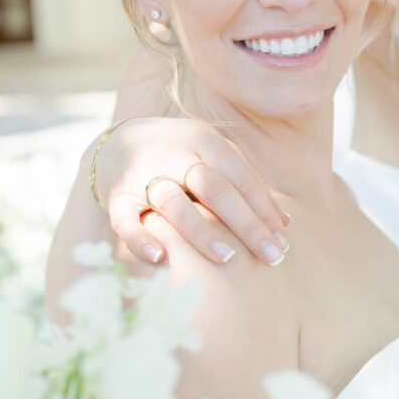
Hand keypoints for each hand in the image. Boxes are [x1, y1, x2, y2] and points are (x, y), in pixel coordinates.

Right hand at [90, 118, 289, 266]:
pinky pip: (125, 219)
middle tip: (272, 257)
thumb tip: (284, 224)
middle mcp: (173, 153)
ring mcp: (141, 173)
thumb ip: (243, 186)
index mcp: (202, 140)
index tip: (283, 241)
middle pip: (214, 188)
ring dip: (201, 231)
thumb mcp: (210, 158)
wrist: (113, 145)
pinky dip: (141, 239)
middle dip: (246, 224)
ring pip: (173, 202)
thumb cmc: (179, 160)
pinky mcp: (116, 195)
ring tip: (228, 259)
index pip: (240, 176)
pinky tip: (161, 258)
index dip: (264, 209)